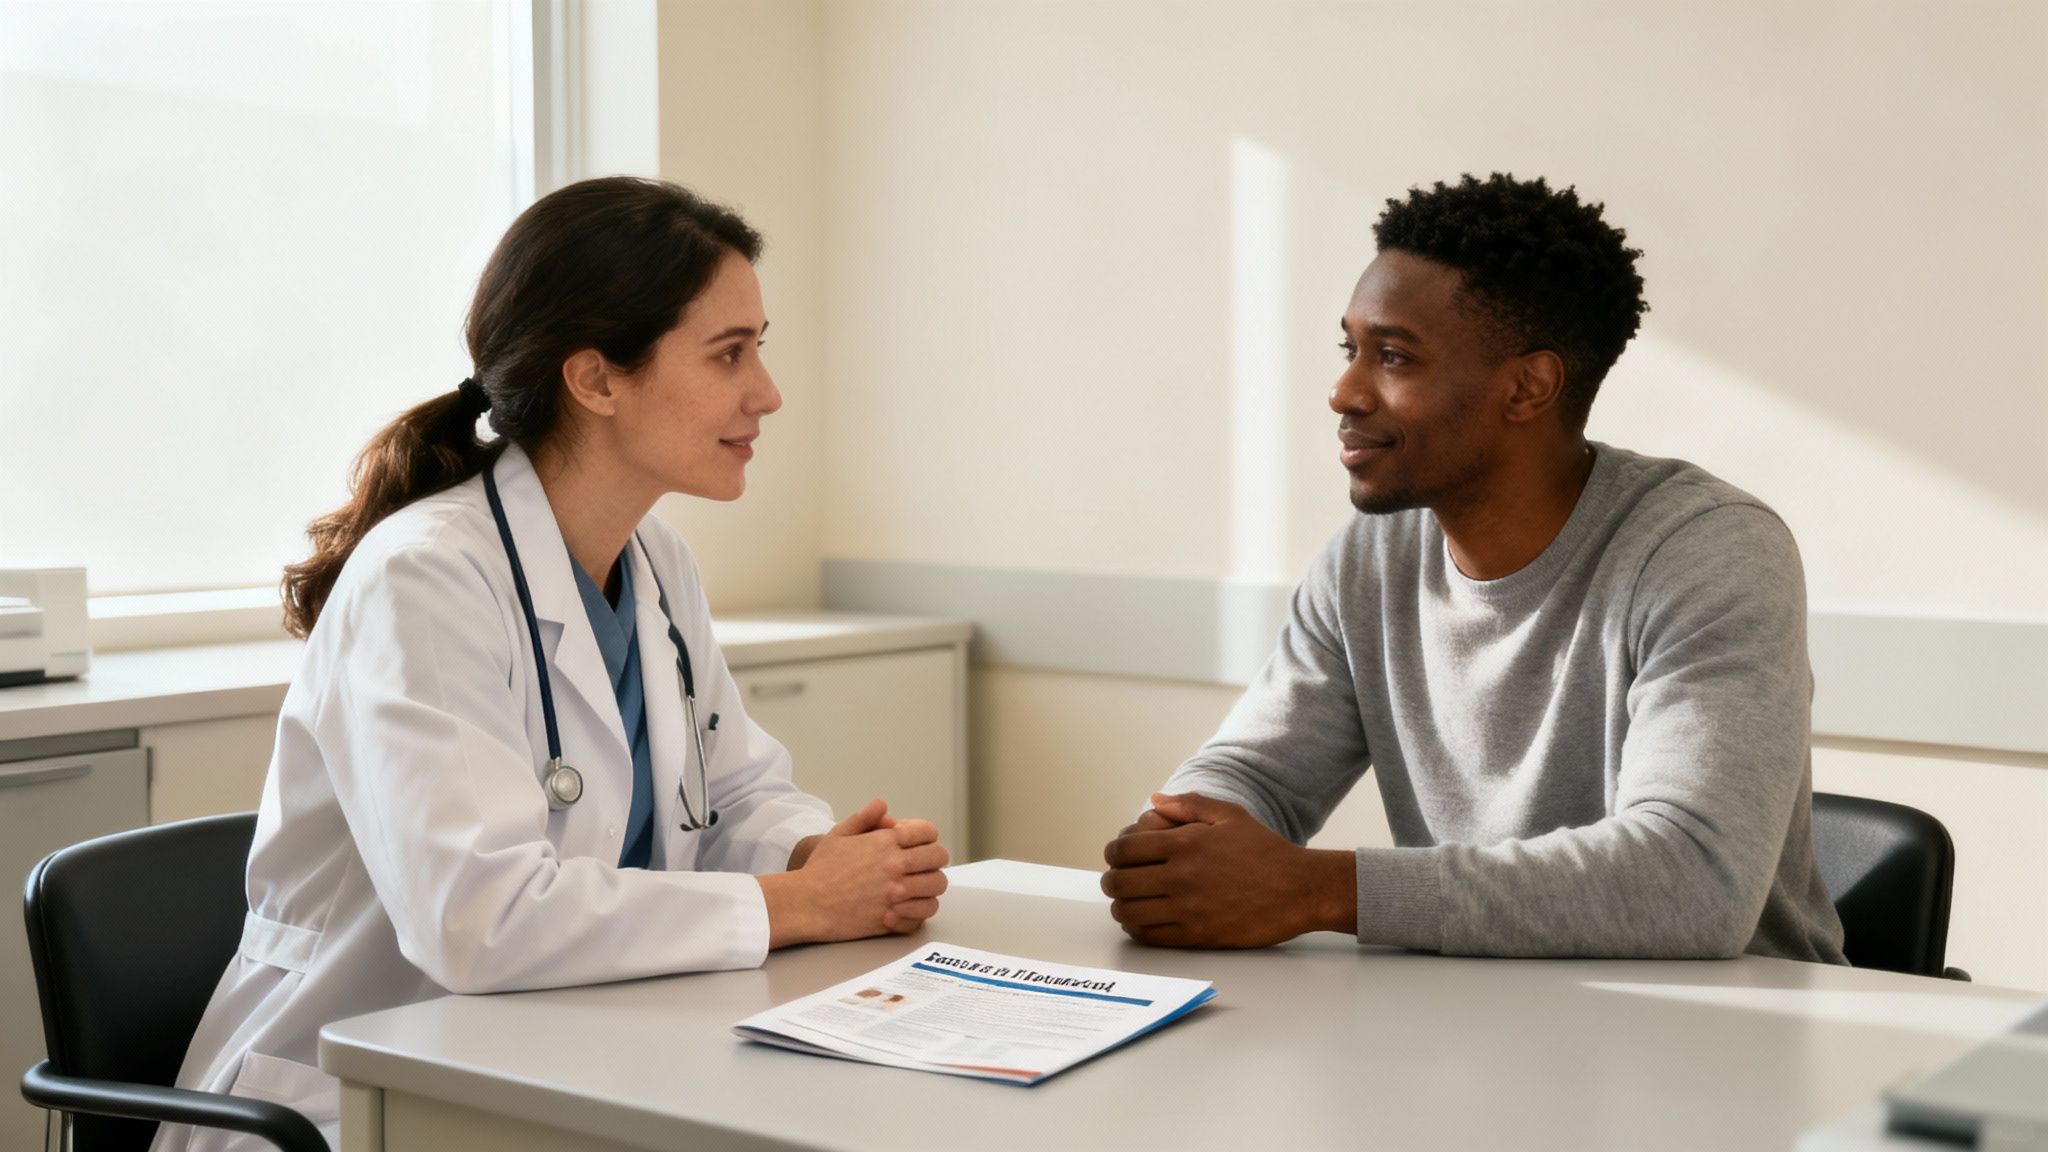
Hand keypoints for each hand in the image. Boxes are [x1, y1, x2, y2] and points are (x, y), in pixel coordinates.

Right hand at [761, 799, 949, 946]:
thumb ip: (864, 817)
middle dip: (933, 859)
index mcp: (885, 842)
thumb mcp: (839, 834)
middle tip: (924, 865)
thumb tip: (882, 806)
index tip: (921, 843)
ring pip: (936, 888)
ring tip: (919, 887)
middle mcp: (895, 866)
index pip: (928, 832)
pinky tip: (909, 908)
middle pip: (938, 858)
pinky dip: (919, 912)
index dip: (926, 836)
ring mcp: (895, 894)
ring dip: (930, 886)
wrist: (806, 903)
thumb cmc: (820, 870)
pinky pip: (922, 916)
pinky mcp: (891, 919)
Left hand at [1099, 792, 1353, 948]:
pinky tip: (1144, 920)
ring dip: (1122, 907)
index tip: (1117, 858)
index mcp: (1185, 843)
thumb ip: (1188, 805)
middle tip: (1119, 881)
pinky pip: (1150, 935)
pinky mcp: (1197, 935)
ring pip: (1128, 912)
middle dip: (1113, 880)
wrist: (1300, 889)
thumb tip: (1154, 800)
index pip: (1124, 850)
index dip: (1113, 854)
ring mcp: (1187, 908)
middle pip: (1119, 882)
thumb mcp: (1230, 816)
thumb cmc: (1267, 852)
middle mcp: (1180, 876)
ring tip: (1129, 903)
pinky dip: (1138, 929)